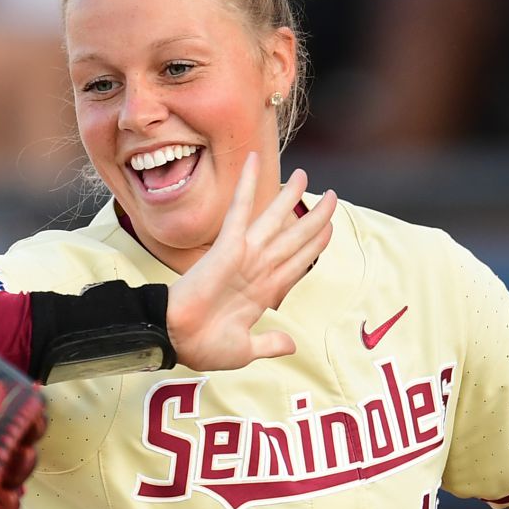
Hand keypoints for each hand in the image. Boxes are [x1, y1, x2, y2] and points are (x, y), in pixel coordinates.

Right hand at [163, 154, 337, 369]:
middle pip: (294, 237)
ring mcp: (245, 254)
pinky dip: (248, 185)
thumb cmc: (203, 346)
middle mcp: (258, 268)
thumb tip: (290, 346)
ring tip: (306, 176)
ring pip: (275, 220)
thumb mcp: (246, 348)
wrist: (177, 340)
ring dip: (291, 197)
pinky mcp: (228, 245)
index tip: (329, 229)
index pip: (297, 263)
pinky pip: (241, 209)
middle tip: (331, 197)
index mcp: (264, 291)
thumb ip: (269, 343)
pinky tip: (255, 160)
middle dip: (314, 217)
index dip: (315, 246)